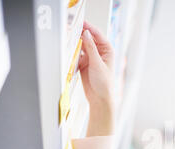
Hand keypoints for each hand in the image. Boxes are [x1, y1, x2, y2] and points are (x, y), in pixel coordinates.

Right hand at [79, 21, 114, 136]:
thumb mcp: (97, 64)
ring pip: (81, 45)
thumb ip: (91, 48)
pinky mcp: (83, 63)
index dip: (89, 27)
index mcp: (107, 50)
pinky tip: (68, 49)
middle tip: (70, 28)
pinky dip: (72, 51)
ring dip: (75, 42)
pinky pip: (76, 53)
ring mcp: (91, 57)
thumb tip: (86, 33)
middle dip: (80, 33)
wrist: (99, 98)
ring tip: (67, 37)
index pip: (97, 34)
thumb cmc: (104, 84)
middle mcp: (99, 52)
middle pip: (88, 38)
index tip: (80, 22)